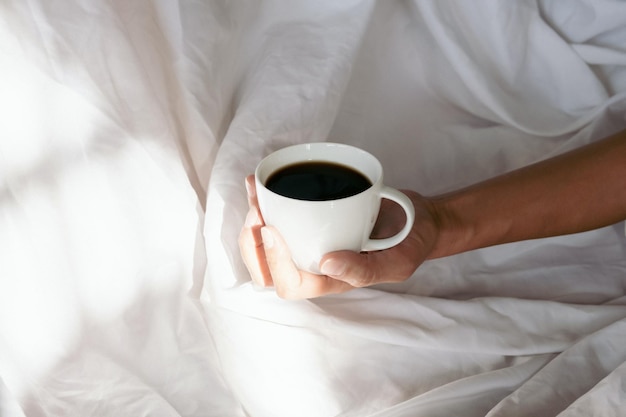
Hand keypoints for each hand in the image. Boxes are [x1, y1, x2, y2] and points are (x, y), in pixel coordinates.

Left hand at [238, 175, 438, 298]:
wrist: (416, 220)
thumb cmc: (409, 245)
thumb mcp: (398, 261)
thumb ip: (366, 269)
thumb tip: (327, 264)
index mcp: (330, 281)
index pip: (290, 284)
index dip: (274, 262)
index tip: (272, 228)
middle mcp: (313, 264)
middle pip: (267, 270)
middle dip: (252, 243)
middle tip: (257, 212)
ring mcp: (309, 242)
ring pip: (265, 245)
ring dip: (252, 219)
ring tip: (254, 192)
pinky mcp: (309, 221)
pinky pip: (278, 217)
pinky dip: (263, 200)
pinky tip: (257, 182)